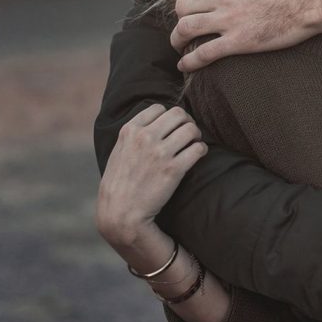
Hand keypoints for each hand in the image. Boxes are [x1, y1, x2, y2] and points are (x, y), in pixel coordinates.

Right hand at [96, 104, 206, 245]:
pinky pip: (198, 148)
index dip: (169, 116)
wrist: (120, 213)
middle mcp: (145, 138)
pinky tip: (198, 155)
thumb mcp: (119, 151)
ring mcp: (160, 153)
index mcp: (130, 130)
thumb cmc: (120, 183)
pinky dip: (201, 150)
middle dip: (186, 121)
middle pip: (178, 114)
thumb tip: (156, 120)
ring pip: (191, 129)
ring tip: (194, 143)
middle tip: (188, 133)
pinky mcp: (173, 169)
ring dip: (196, 135)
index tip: (172, 127)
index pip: (159, 108)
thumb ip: (135, 134)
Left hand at [171, 0, 321, 70]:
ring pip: (186, 28)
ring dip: (177, 39)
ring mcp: (228, 19)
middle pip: (184, 6)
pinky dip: (189, 61)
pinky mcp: (238, 42)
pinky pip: (204, 53)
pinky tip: (184, 66)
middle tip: (184, 25)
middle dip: (181, 16)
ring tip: (178, 46)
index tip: (210, 9)